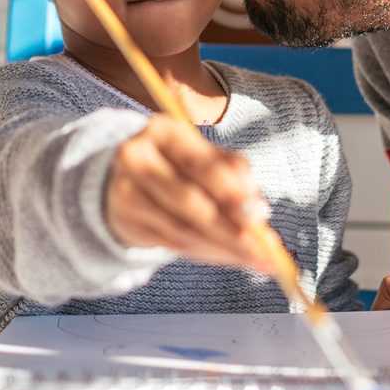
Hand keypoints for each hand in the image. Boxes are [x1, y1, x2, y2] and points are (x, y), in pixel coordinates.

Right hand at [105, 115, 274, 271]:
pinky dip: (207, 253)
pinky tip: (230, 258)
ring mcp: (127, 192)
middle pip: (189, 200)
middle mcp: (137, 158)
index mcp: (162, 131)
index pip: (200, 165)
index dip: (232, 192)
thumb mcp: (203, 154)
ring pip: (182, 228)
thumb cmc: (178, 163)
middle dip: (230, 228)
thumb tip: (258, 208)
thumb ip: (233, 172)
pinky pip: (173, 244)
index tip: (262, 215)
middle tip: (262, 248)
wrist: (127, 177)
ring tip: (254, 259)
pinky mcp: (127, 222)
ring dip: (222, 247)